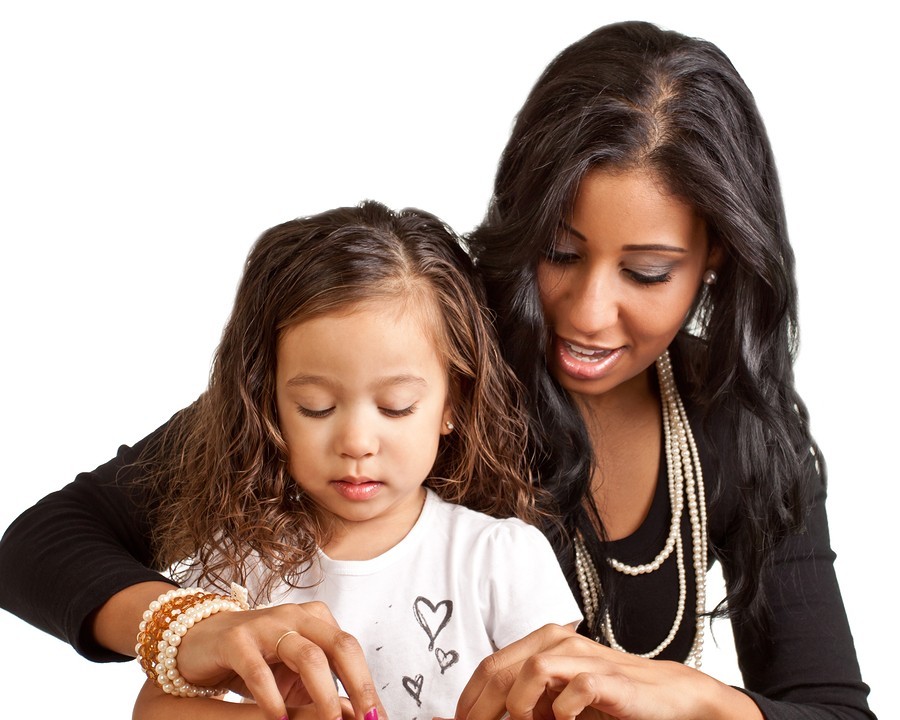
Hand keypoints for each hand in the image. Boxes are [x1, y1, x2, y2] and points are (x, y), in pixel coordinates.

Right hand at [175, 601, 383, 719]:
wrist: (199, 642)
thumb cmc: (256, 660)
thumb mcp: (292, 677)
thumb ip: (320, 690)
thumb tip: (355, 715)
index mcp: (316, 620)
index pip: (350, 650)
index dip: (367, 683)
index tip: (378, 716)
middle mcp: (296, 616)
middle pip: (340, 645)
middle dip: (359, 684)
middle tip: (368, 718)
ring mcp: (266, 625)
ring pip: (307, 655)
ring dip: (324, 693)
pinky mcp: (236, 640)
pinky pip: (259, 671)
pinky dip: (273, 699)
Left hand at [455, 624, 761, 719]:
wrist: (665, 697)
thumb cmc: (606, 699)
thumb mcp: (557, 700)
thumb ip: (524, 703)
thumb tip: (476, 716)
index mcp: (541, 642)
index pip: (488, 667)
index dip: (468, 701)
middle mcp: (557, 641)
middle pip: (499, 670)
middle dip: (481, 710)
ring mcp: (582, 656)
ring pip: (529, 673)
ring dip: (521, 709)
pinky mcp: (605, 677)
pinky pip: (571, 693)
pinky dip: (561, 713)